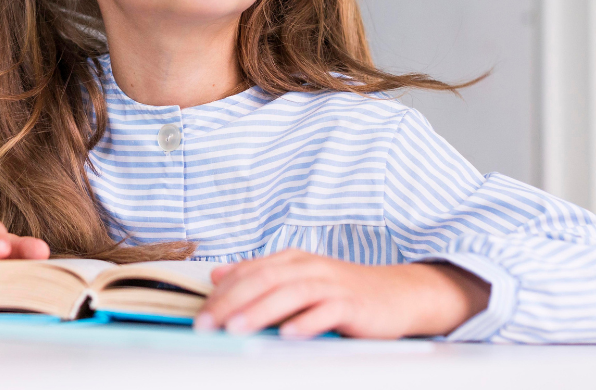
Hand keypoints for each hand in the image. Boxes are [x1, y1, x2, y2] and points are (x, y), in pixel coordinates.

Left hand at [193, 249, 489, 338]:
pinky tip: (288, 335)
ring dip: (261, 311)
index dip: (222, 294)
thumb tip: (218, 276)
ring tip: (236, 328)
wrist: (396, 295)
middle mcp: (309, 267)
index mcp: (291, 260)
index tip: (199, 315)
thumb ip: (259, 276)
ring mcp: (331, 284)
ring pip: (290, 293)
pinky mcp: (353, 304)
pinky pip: (327, 311)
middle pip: (263, 281)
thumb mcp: (297, 279)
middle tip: (206, 324)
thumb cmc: (342, 292)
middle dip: (231, 303)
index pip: (249, 273)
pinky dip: (306, 322)